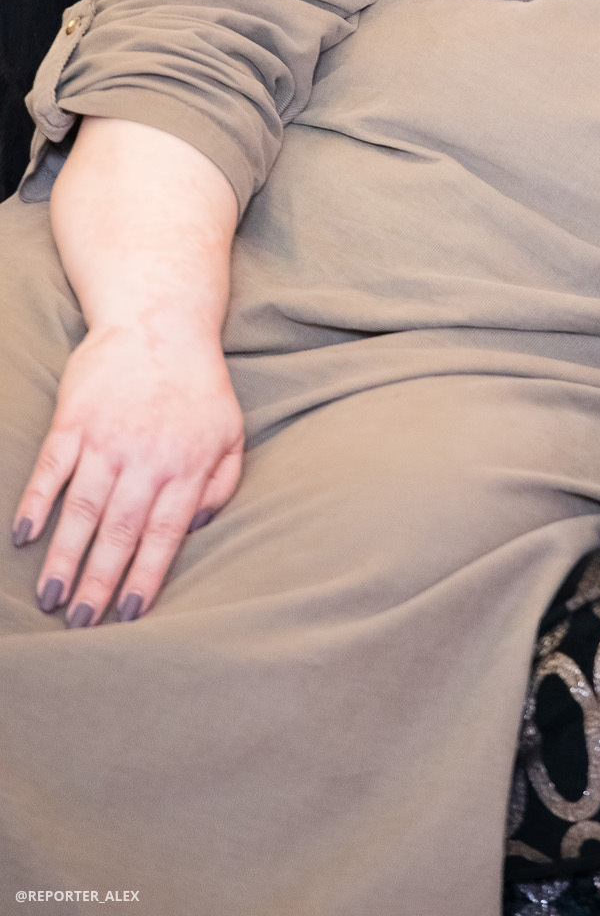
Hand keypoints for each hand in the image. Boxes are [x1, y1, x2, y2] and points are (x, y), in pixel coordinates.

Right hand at [13, 321, 242, 625]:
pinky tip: (24, 536)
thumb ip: (222, 485)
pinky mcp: (75, 420)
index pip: (164, 536)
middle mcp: (147, 459)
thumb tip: (198, 531)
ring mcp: (108, 439)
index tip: (128, 616)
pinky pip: (51, 469)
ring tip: (51, 597)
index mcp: (187, 467)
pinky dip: (35, 503)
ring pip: (83, 511)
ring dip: (64, 557)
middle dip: (99, 584)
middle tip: (81, 624)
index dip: (145, 578)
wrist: (161, 321)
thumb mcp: (230, 432)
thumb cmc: (198, 384)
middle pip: (120, 533)